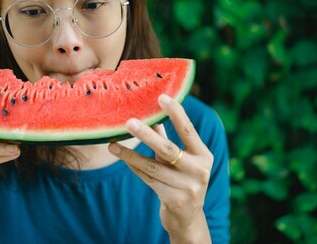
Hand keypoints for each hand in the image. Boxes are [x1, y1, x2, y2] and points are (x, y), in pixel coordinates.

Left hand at [108, 94, 213, 242]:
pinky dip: (134, 167)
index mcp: (204, 155)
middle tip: (129, 122)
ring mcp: (187, 187)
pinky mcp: (174, 200)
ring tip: (113, 144)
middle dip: (147, 135)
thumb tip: (150, 114)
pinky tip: (122, 156)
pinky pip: (148, 179)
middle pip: (168, 149)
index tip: (161, 97)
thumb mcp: (180, 159)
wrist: (188, 218)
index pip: (188, 130)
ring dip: (130, 155)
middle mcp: (199, 170)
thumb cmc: (182, 179)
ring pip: (153, 167)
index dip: (176, 113)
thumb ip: (167, 138)